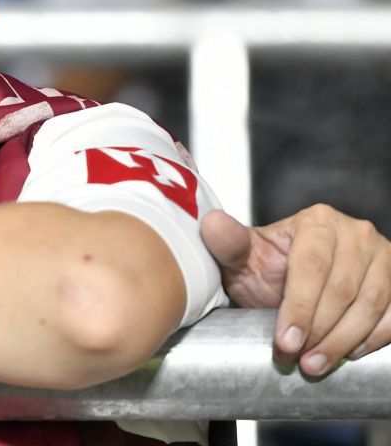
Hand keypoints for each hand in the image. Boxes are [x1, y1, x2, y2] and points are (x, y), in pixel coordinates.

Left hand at [202, 206, 390, 374]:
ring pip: (370, 304)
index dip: (298, 308)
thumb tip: (211, 224)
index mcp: (317, 221)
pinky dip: (374, 339)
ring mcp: (382, 256)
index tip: (284, 341)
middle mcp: (354, 233)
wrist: (289, 280)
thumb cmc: (267, 269)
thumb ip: (228, 244)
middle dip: (318, 331)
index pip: (310, 267)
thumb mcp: (243, 258)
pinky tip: (349, 353)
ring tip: (315, 364)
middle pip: (342, 289)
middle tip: (296, 359)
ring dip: (343, 341)